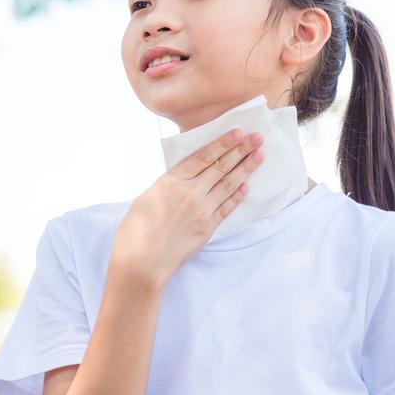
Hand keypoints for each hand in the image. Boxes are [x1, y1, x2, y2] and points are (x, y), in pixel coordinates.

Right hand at [111, 128, 264, 288]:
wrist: (142, 262)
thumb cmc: (135, 230)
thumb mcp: (146, 196)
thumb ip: (167, 184)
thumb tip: (180, 178)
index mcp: (172, 181)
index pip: (204, 157)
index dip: (223, 143)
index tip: (238, 132)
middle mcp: (190, 193)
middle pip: (221, 167)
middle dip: (241, 150)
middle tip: (258, 138)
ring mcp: (202, 211)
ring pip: (228, 184)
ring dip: (246, 169)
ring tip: (259, 156)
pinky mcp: (207, 229)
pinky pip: (227, 208)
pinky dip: (238, 196)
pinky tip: (247, 186)